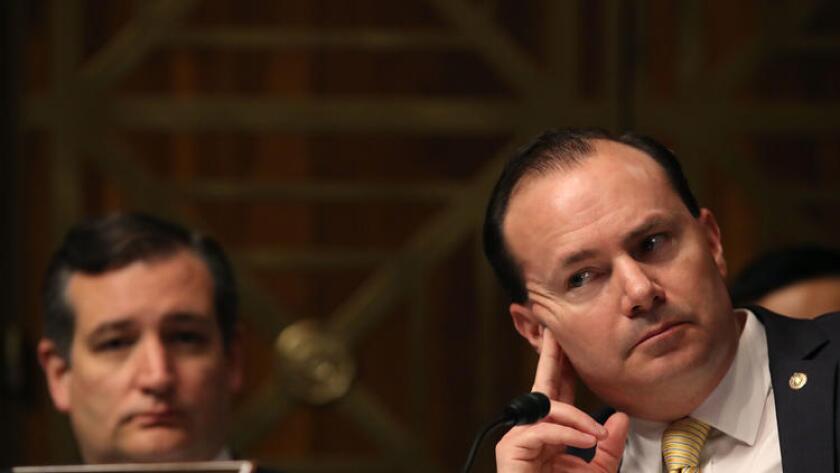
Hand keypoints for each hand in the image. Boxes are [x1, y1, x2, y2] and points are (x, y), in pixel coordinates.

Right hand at [495, 329, 628, 471]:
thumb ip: (608, 447)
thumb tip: (617, 416)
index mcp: (551, 434)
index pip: (559, 393)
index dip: (564, 367)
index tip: (568, 343)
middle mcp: (532, 431)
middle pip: (542, 386)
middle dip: (550, 356)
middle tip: (555, 330)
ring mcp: (518, 439)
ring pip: (548, 410)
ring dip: (576, 419)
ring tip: (595, 436)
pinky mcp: (511, 450)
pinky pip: (542, 431)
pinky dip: (567, 435)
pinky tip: (585, 443)